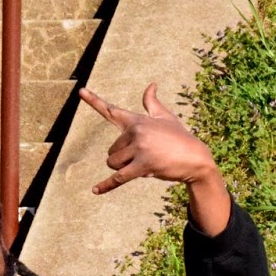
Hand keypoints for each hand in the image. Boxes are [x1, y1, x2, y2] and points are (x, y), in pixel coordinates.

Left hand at [78, 84, 219, 193]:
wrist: (195, 157)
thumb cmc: (179, 137)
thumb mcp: (166, 118)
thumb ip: (152, 103)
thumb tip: (151, 85)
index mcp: (138, 120)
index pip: (112, 110)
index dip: (94, 100)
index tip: (80, 91)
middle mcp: (137, 131)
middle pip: (111, 150)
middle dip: (122, 158)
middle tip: (144, 156)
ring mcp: (140, 148)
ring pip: (113, 163)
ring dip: (124, 169)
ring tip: (144, 164)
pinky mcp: (144, 165)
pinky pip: (119, 178)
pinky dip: (106, 185)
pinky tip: (95, 190)